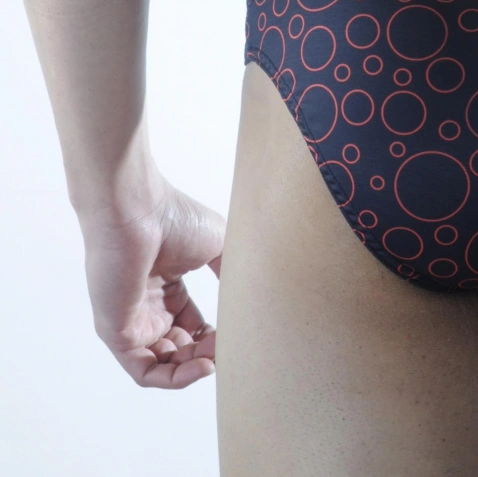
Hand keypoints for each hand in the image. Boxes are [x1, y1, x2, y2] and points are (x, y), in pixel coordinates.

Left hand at [79, 179, 225, 387]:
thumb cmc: (174, 218)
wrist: (137, 210)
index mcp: (167, 286)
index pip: (191, 325)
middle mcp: (148, 307)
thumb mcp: (219, 244)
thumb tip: (250, 300)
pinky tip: (202, 365)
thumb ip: (233, 273)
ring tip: (215, 357)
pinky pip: (145, 371)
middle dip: (207, 353)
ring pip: (164, 365)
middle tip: (228, 346)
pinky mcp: (116, 333)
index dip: (215, 335)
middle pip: (180, 348)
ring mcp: (131, 321)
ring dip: (194, 368)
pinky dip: (175, 378)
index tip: (238, 332)